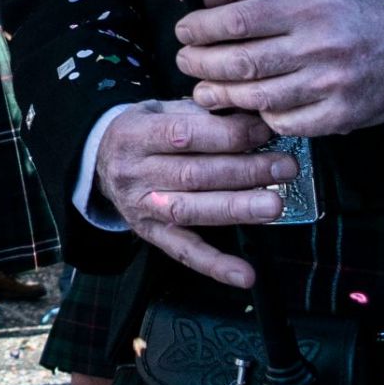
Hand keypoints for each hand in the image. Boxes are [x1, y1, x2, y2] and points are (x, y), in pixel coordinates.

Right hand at [92, 100, 298, 286]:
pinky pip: (185, 253)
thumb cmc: (143, 131)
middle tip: (285, 168)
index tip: (265, 132)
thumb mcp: (159, 109)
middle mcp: (135, 174)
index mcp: (135, 135)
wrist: (99, 161)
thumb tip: (254, 115)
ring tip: (274, 205)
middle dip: (245, 171)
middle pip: (193, 174)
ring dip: (237, 209)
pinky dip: (216, 266)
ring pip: (192, 211)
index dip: (228, 134)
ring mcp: (142, 208)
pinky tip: (245, 274)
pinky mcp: (151, 235)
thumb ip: (200, 113)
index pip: (184, 135)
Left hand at [173, 0, 383, 136]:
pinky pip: (284, 123)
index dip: (200, 28)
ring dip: (221, 94)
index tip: (185, 30)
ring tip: (206, 87)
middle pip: (241, 61)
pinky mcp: (339, 116)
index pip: (237, 20)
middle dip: (201, 63)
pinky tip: (251, 107)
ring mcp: (329, 84)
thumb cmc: (353, 14)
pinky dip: (260, 117)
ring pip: (257, 97)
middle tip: (186, 61)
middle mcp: (318, 45)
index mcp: (307, 7)